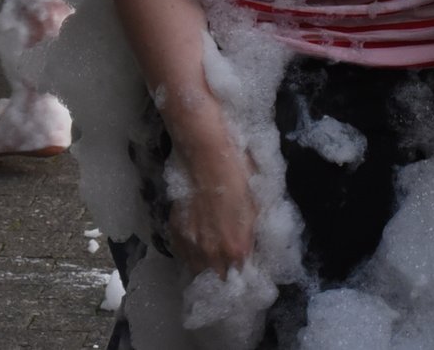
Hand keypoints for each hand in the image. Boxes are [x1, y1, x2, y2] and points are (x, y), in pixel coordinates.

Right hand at [169, 137, 256, 275]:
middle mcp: (212, 253)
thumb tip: (251, 248)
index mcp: (238, 247)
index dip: (245, 274)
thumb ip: (253, 233)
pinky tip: (198, 245)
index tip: (246, 269)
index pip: (242, 277)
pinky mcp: (175, 232)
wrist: (207, 154)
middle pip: (218, 280)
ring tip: (212, 259)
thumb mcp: (258, 205)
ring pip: (198, 271)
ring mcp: (190, 244)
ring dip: (207, 268)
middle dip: (225, 276)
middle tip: (229, 266)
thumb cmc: (240, 174)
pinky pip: (184, 255)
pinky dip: (191, 255)